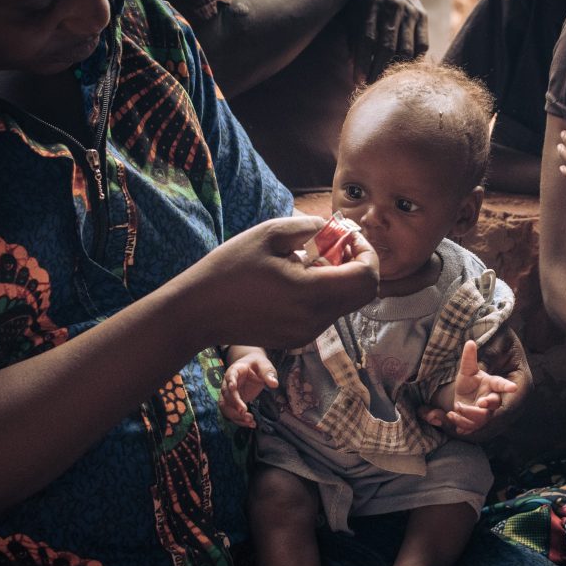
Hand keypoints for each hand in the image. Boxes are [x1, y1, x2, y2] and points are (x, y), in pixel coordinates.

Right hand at [181, 216, 378, 349]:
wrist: (198, 311)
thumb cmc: (229, 268)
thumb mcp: (268, 233)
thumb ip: (308, 227)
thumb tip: (330, 228)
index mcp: (311, 293)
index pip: (367, 277)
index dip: (367, 252)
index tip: (348, 236)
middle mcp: (315, 319)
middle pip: (362, 293)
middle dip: (356, 264)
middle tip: (334, 245)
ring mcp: (306, 333)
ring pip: (343, 303)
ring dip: (338, 278)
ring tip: (307, 259)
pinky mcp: (296, 338)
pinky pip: (324, 313)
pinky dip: (322, 292)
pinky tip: (294, 278)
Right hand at [219, 350, 277, 427]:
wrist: (252, 367)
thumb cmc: (258, 365)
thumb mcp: (264, 365)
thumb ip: (268, 373)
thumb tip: (274, 384)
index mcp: (235, 370)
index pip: (230, 376)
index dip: (230, 382)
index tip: (233, 388)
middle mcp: (228, 383)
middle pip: (226, 394)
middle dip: (234, 404)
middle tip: (245, 412)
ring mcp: (229, 394)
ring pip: (225, 406)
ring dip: (235, 415)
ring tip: (250, 421)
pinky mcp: (233, 402)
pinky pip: (230, 413)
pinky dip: (239, 420)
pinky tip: (251, 424)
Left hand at [344, 0, 428, 83]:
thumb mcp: (352, 11)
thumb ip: (352, 35)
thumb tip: (353, 64)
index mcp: (370, 3)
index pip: (367, 39)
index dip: (363, 62)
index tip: (358, 81)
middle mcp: (392, 6)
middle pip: (387, 47)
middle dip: (377, 71)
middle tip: (371, 87)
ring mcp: (410, 10)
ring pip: (405, 49)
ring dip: (394, 70)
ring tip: (384, 83)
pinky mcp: (423, 15)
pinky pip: (421, 45)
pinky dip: (413, 61)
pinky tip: (402, 71)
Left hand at [421, 340, 517, 435]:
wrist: (468, 396)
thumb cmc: (473, 380)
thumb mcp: (468, 368)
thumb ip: (469, 358)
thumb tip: (470, 343)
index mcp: (495, 384)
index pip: (503, 384)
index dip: (508, 385)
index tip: (512, 387)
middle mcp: (494, 399)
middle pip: (495, 404)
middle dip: (487, 405)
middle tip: (480, 402)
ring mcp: (486, 412)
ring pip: (483, 418)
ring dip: (469, 416)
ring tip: (454, 410)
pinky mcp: (477, 422)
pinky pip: (473, 426)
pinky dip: (462, 425)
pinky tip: (451, 419)